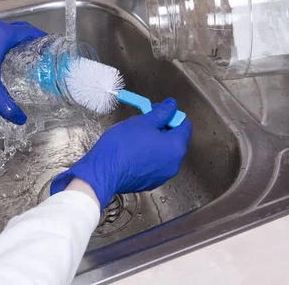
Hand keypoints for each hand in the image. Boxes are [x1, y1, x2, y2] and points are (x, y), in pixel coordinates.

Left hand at [0, 18, 45, 124]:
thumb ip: (5, 104)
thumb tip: (21, 119)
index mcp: (2, 34)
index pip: (29, 31)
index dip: (42, 38)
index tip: (50, 47)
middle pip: (20, 28)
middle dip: (32, 38)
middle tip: (41, 52)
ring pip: (8, 30)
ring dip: (18, 39)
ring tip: (27, 54)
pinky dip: (6, 40)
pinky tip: (7, 54)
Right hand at [50, 98, 191, 208]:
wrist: (104, 171)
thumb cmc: (123, 146)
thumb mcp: (143, 122)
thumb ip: (161, 113)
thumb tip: (171, 106)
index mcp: (176, 147)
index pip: (184, 125)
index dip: (171, 114)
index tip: (158, 110)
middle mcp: (174, 164)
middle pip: (175, 139)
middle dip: (162, 127)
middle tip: (146, 120)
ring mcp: (162, 175)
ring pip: (164, 152)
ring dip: (155, 141)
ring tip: (137, 134)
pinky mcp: (150, 181)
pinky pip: (154, 163)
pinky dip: (148, 154)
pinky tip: (133, 149)